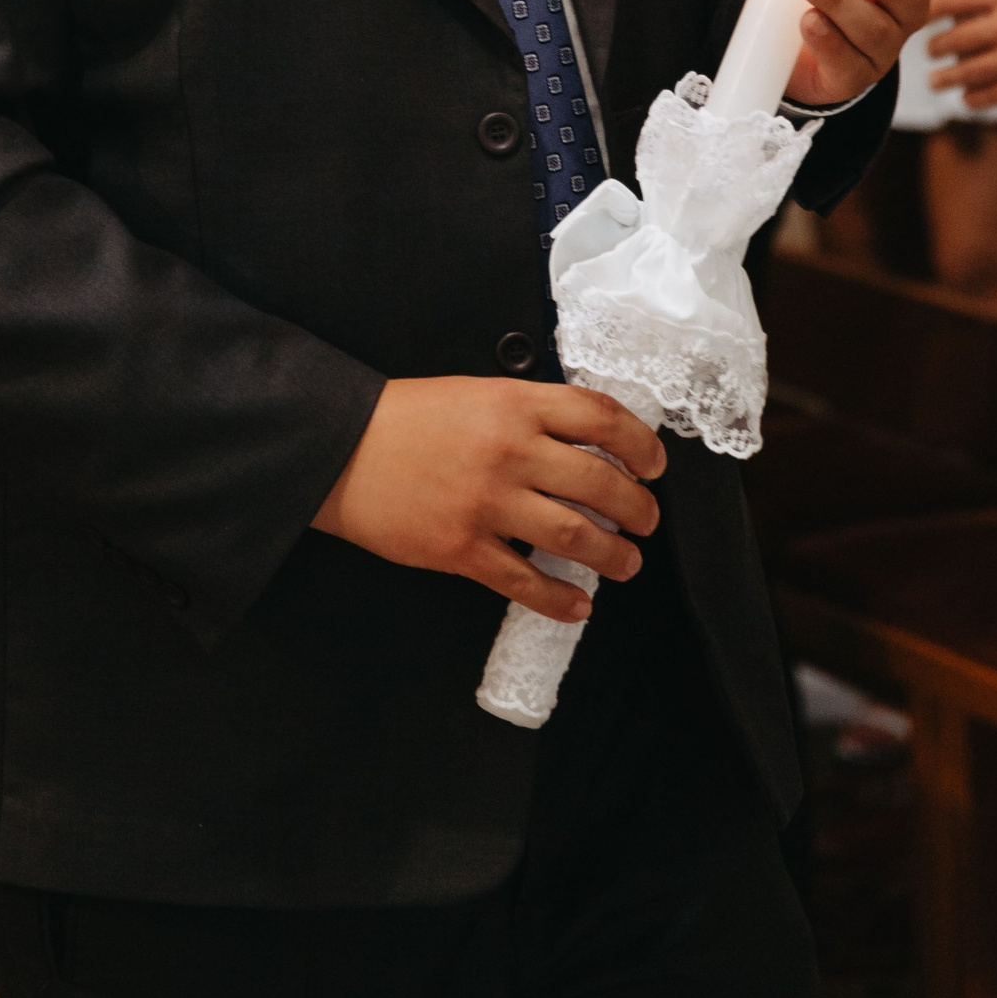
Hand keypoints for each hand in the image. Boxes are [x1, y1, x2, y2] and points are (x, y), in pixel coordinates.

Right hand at [312, 375, 664, 623]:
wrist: (341, 448)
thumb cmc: (408, 418)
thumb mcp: (477, 393)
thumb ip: (529, 413)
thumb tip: (587, 442)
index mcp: (515, 404)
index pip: (600, 417)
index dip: (640, 443)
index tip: (655, 464)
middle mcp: (509, 450)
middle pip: (599, 482)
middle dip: (636, 508)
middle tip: (647, 520)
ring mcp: (486, 502)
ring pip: (572, 535)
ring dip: (611, 555)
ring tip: (626, 562)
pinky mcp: (461, 548)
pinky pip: (523, 581)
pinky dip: (558, 598)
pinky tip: (577, 604)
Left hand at [925, 0, 996, 109]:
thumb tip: (973, 6)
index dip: (925, 8)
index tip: (915, 14)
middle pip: (950, 39)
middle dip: (933, 48)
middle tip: (927, 51)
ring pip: (964, 72)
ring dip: (945, 78)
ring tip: (936, 80)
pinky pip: (989, 97)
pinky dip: (973, 99)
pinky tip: (968, 99)